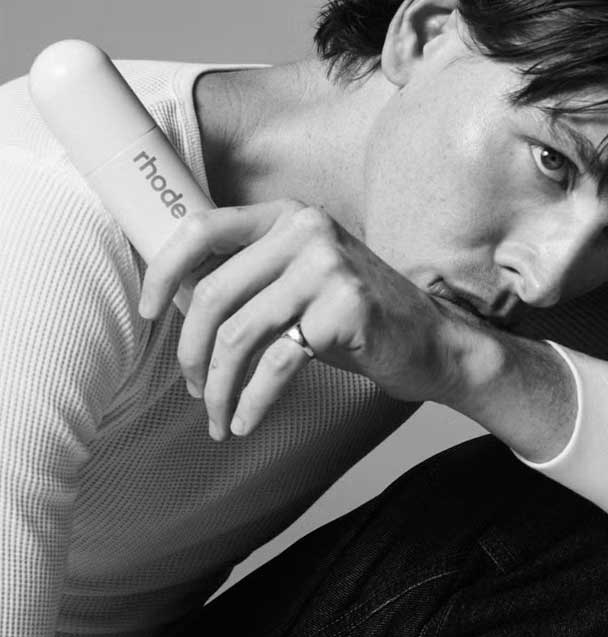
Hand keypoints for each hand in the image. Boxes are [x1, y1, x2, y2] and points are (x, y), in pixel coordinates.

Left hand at [137, 199, 477, 439]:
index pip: (202, 228)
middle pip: (213, 295)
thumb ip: (249, 279)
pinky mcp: (345, 308)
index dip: (162, 271)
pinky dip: (252, 400)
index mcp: (288, 216)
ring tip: (218, 416)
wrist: (431, 341)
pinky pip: (276, 363)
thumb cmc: (356, 317)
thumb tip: (176, 302)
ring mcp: (328, 266)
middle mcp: (306, 231)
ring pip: (239, 334)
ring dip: (219, 387)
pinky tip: (246, 420)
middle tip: (196, 389)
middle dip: (192, 354)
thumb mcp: (300, 281)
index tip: (148, 312)